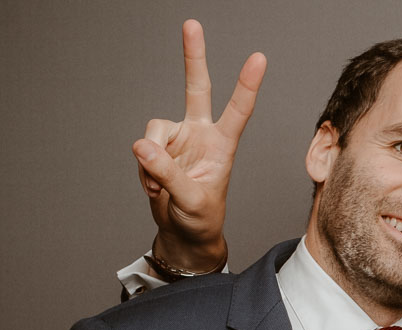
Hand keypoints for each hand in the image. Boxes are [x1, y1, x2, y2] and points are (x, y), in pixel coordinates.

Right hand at [133, 20, 265, 271]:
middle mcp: (201, 134)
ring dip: (151, 159)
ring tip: (160, 185)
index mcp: (223, 145)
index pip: (238, 110)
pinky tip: (154, 186)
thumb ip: (167, 173)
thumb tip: (142, 145)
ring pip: (154, 130)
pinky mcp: (158, 148)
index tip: (259, 58)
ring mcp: (179, 139)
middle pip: (197, 88)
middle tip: (192, 24)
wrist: (184, 233)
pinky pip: (142, 149)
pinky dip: (144, 170)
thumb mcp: (190, 200)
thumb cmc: (201, 218)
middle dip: (193, 56)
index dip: (247, 85)